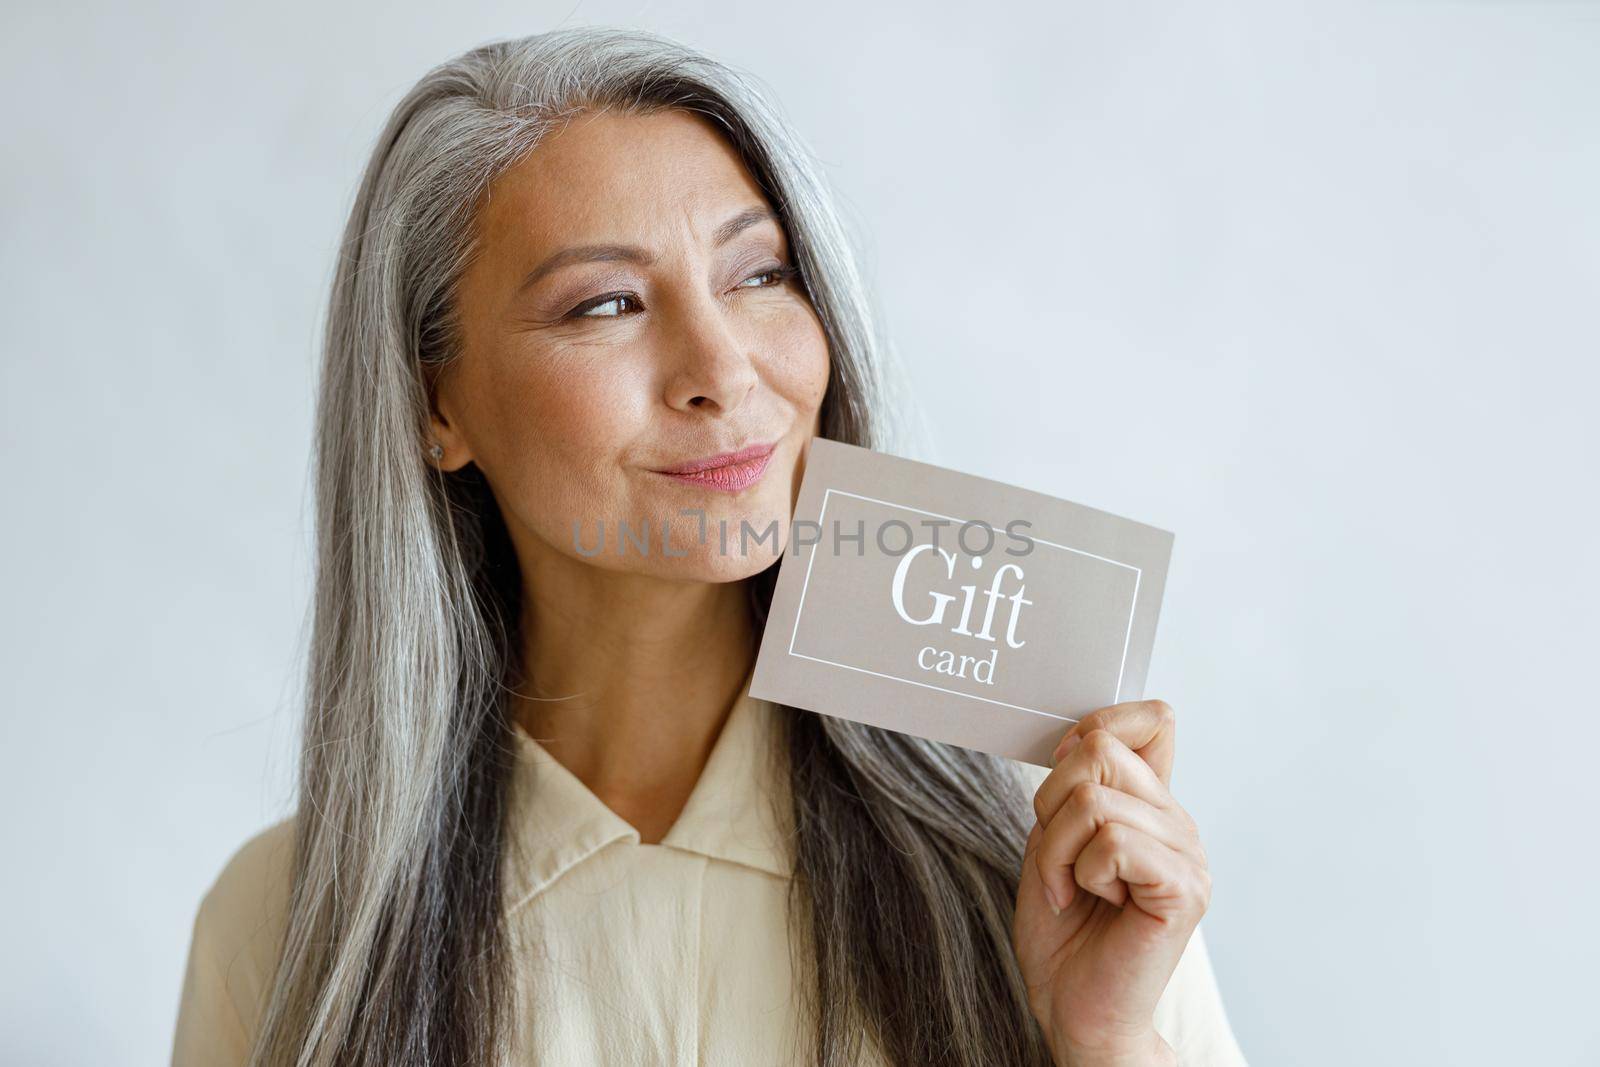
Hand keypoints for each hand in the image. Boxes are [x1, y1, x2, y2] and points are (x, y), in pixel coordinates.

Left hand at [1012, 699, 1210, 1066]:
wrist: (1075, 1009)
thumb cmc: (1064, 934)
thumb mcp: (1054, 839)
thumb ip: (1075, 786)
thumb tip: (1086, 734)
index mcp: (1152, 806)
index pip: (1152, 719)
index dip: (1098, 725)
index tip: (1063, 777)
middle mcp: (1178, 822)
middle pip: (1101, 749)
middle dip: (1050, 805)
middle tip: (1056, 861)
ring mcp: (1188, 854)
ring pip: (1093, 799)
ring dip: (1057, 850)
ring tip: (1070, 889)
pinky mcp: (1184, 889)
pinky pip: (1112, 842)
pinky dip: (1080, 872)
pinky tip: (1094, 902)